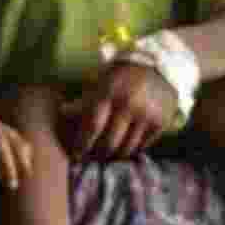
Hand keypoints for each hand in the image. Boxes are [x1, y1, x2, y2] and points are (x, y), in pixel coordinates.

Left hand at [58, 62, 178, 159]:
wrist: (161, 66)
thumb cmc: (124, 74)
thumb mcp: (102, 80)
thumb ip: (84, 99)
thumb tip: (62, 112)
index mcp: (109, 92)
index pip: (92, 126)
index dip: (82, 144)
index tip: (75, 156)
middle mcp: (128, 105)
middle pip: (109, 143)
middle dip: (98, 154)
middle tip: (93, 158)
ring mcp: (146, 116)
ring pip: (126, 149)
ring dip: (115, 156)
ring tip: (108, 156)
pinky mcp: (160, 124)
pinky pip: (142, 147)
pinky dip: (132, 150)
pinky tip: (125, 148)